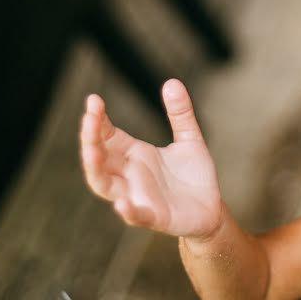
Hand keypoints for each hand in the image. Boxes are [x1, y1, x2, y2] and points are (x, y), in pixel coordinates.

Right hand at [80, 79, 222, 238]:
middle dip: (90, 139)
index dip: (97, 120)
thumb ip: (180, 113)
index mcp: (134, 154)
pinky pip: (136, 216)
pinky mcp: (155, 217)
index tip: (94, 100)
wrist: (211, 209)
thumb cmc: (193, 176)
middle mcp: (129, 175)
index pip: (107, 136)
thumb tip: (172, 82)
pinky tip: (122, 204)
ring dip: (96, 169)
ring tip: (92, 151)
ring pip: (105, 186)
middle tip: (89, 116)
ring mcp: (138, 196)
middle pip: (99, 158)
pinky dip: (128, 210)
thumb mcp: (190, 138)